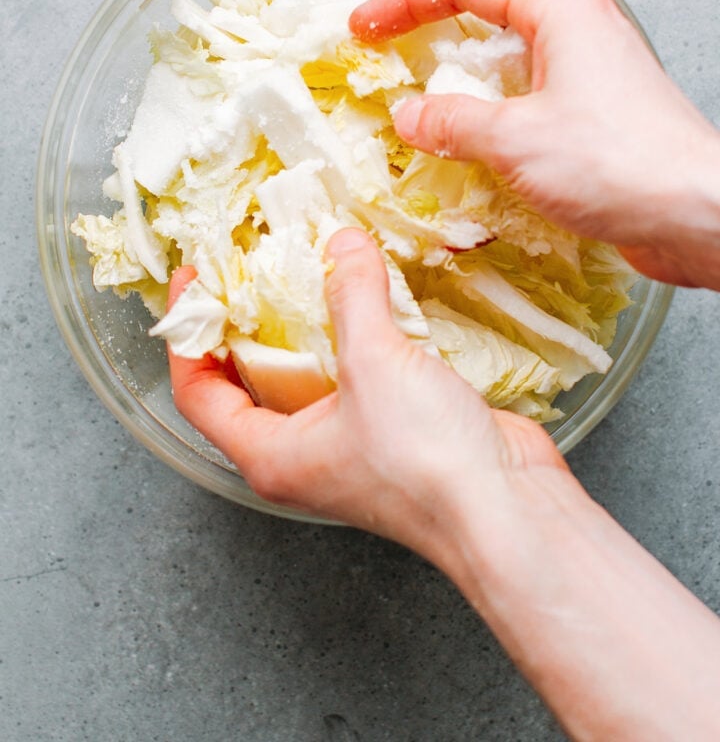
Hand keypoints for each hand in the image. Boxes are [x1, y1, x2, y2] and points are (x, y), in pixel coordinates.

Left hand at [168, 228, 565, 557]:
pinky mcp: (391, 429)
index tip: (194, 281)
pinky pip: (356, 372)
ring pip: (308, 372)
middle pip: (248, 379)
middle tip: (248, 264)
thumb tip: (341, 242)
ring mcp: (347, 443)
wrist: (508, 511)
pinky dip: (356, 333)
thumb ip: (352, 295)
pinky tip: (368, 294)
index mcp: (268, 454)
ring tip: (306, 265)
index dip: (186, 334)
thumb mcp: (374, 365)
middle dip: (245, 321)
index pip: (197, 391)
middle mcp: (300, 453)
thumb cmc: (424, 460)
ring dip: (307, 321)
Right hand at [350, 0, 719, 287]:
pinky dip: (489, 125)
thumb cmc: (623, 162)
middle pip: (484, 19)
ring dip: (458, 94)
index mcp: (559, 11)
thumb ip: (453, 123)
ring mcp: (587, 76)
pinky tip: (467, 157)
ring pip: (504, 69)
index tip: (366, 27)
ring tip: (418, 121)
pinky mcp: (593, 118)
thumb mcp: (515, 139)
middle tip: (384, 65)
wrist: (698, 215)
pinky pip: (525, 107)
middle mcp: (576, 33)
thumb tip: (411, 116)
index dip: (405, 0)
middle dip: (429, 44)